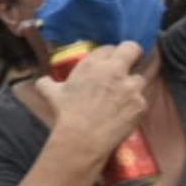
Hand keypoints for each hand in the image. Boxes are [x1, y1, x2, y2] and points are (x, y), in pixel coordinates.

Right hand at [37, 41, 149, 165]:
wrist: (83, 137)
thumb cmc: (66, 113)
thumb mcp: (51, 93)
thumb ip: (47, 82)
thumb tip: (43, 81)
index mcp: (92, 64)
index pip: (108, 48)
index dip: (109, 55)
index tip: (107, 63)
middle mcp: (114, 71)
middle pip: (132, 49)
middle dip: (131, 54)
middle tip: (127, 65)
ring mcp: (131, 87)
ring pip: (140, 77)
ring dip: (133, 84)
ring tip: (124, 96)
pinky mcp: (141, 104)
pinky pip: (142, 100)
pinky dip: (134, 106)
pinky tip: (124, 114)